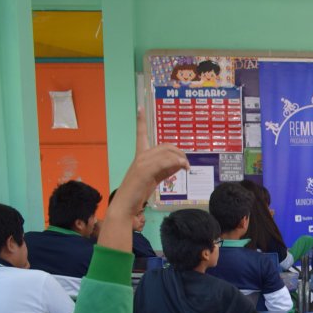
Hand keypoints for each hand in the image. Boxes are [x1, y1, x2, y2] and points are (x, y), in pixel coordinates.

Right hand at [102, 110, 188, 252]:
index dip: (140, 121)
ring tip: (187, 168)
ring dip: (181, 159)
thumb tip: (179, 163)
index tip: (140, 108)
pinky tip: (183, 168)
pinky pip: (165, 162)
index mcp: (140, 155)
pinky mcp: (145, 170)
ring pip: (168, 153)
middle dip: (180, 153)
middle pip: (166, 146)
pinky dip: (177, 163)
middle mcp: (140, 155)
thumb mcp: (154, 178)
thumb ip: (165, 169)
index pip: (141, 134)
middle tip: (187, 165)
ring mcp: (142, 162)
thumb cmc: (138, 192)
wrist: (125, 205)